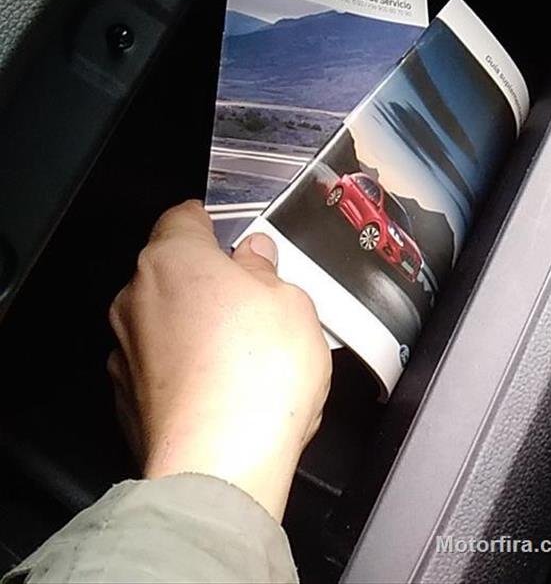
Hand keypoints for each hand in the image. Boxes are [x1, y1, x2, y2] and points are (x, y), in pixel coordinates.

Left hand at [106, 200, 330, 520]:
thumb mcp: (291, 302)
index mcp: (173, 260)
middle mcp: (137, 300)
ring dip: (199, 330)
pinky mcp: (130, 401)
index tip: (235, 235)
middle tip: (258, 303)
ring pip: (167, 324)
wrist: (221, 464)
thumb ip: (266, 271)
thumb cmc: (256, 378)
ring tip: (250, 356)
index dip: (213, 223)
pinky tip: (229, 389)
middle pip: (174, 274)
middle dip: (211, 283)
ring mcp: (127, 353)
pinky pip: (163, 370)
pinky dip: (190, 372)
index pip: (183, 218)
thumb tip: (255, 259)